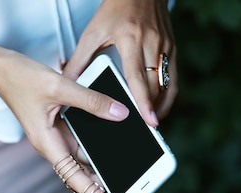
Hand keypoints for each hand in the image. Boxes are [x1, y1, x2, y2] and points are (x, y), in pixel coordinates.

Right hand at [0, 51, 128, 192]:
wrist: (0, 68)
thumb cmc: (21, 78)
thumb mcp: (60, 86)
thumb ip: (92, 101)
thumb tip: (121, 113)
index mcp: (47, 143)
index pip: (74, 179)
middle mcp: (52, 145)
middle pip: (81, 175)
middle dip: (103, 187)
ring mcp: (55, 137)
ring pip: (83, 159)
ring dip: (102, 167)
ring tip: (129, 176)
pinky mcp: (58, 126)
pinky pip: (81, 142)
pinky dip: (97, 146)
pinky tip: (115, 145)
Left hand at [63, 0, 177, 126]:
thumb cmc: (116, 8)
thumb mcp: (93, 31)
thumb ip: (80, 59)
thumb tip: (67, 83)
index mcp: (130, 39)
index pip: (137, 77)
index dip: (143, 101)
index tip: (149, 121)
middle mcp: (151, 43)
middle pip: (154, 86)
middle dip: (152, 110)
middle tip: (146, 131)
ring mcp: (165, 46)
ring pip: (166, 84)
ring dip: (160, 106)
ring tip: (151, 123)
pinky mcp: (172, 48)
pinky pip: (172, 78)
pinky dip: (167, 95)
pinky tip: (158, 106)